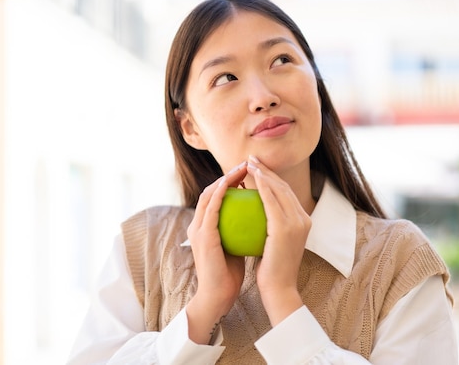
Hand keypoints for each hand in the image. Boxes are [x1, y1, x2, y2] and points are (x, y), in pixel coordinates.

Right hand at [185, 162, 246, 343]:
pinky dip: (221, 193)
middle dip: (228, 174)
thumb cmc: (230, 273)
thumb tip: (260, 215)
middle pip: (212, 190)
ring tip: (242, 168)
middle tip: (247, 163)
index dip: (231, 181)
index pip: (218, 197)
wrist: (219, 295)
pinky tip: (234, 184)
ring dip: (225, 178)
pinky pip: (211, 208)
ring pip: (209, 194)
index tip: (250, 173)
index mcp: (206, 226)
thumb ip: (242, 229)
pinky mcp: (202, 235)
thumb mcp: (237, 245)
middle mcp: (198, 224)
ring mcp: (198, 229)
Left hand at [247, 156, 311, 325]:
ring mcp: (296, 222)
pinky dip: (261, 187)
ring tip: (248, 164)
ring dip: (263, 173)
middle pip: (284, 186)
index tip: (256, 168)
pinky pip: (270, 201)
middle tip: (250, 159)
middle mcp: (303, 218)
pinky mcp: (285, 228)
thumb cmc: (272, 269)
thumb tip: (255, 213)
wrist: (279, 289)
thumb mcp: (274, 243)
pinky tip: (248, 179)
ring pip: (279, 189)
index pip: (286, 193)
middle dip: (268, 169)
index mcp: (303, 221)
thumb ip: (271, 226)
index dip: (272, 177)